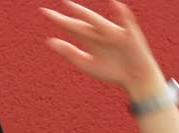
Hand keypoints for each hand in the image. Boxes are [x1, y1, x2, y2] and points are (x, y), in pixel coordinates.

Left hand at [40, 0, 165, 97]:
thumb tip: (49, 40)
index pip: (72, 27)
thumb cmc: (112, 71)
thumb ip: (70, 53)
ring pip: (98, 22)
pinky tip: (115, 5)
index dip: (59, 19)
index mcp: (90, 39)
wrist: (135, 79)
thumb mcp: (87, 64)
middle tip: (55, 7)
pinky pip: (126, 22)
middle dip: (69, 16)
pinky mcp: (129, 35)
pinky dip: (122, 14)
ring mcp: (114, 33)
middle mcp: (100, 33)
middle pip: (82, 23)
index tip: (43, 11)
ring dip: (86, 15)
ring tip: (72, 7)